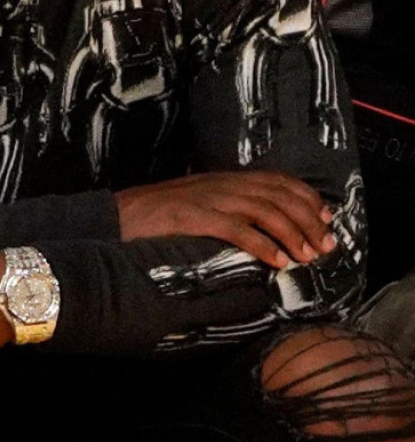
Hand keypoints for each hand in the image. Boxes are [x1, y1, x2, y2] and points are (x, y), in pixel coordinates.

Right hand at [115, 171, 335, 268]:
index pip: (276, 180)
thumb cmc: (153, 218)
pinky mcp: (193, 217)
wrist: (114, 217)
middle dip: (308, 220)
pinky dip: (261, 245)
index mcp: (222, 180)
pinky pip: (236, 229)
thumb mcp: (195, 205)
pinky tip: (276, 261)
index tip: (327, 218)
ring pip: (264, 210)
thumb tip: (255, 230)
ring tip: (306, 257)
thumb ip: (223, 209)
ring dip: (292, 235)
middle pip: (277, 195)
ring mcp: (207, 199)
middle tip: (326, 246)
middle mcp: (220, 185)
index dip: (306, 197)